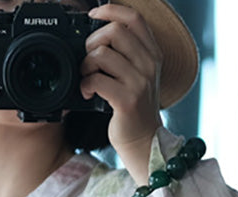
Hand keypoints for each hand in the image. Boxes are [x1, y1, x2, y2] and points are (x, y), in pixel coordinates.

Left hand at [81, 4, 162, 182]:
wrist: (144, 142)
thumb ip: (126, 54)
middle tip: (86, 60)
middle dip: (91, 42)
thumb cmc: (135, 109)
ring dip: (85, 65)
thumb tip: (97, 35)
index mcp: (153, 53)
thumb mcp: (138, 75)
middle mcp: (149, 64)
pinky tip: (87, 93)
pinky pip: (97, 80)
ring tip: (86, 78)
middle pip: (114, 32)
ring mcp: (139, 82)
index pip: (133, 18)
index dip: (110, 10)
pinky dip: (85, 84)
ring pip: (101, 54)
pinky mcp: (127, 100)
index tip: (92, 16)